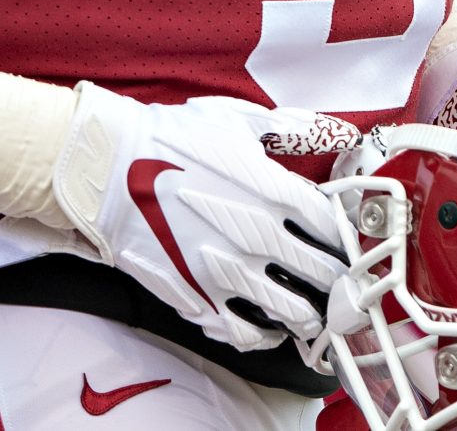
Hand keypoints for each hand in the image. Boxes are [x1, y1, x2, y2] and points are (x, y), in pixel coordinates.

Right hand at [56, 88, 349, 352]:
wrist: (110, 170)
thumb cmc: (172, 139)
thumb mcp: (235, 120)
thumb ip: (290, 129)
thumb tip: (335, 130)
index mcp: (274, 192)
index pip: (333, 229)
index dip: (345, 239)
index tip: (346, 244)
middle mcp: (259, 238)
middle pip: (323, 276)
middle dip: (338, 285)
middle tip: (341, 288)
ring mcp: (228, 272)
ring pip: (291, 314)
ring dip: (310, 317)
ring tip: (313, 316)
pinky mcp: (197, 297)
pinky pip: (243, 333)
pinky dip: (262, 336)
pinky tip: (266, 328)